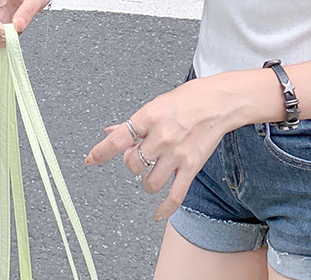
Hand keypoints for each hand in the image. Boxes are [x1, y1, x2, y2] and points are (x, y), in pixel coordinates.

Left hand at [84, 77, 245, 219]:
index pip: (118, 139)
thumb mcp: (157, 103)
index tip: (91, 159)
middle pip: (132, 164)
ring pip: (149, 183)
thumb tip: (111, 131)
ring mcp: (177, 154)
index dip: (100, 152)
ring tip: (154, 171)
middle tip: (141, 154)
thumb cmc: (190, 97)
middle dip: (133, 162)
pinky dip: (165, 208)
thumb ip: (134, 122)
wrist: (220, 102)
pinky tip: (159, 212)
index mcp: (150, 117)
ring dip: (148, 180)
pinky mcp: (191, 166)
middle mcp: (161, 137)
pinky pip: (175, 195)